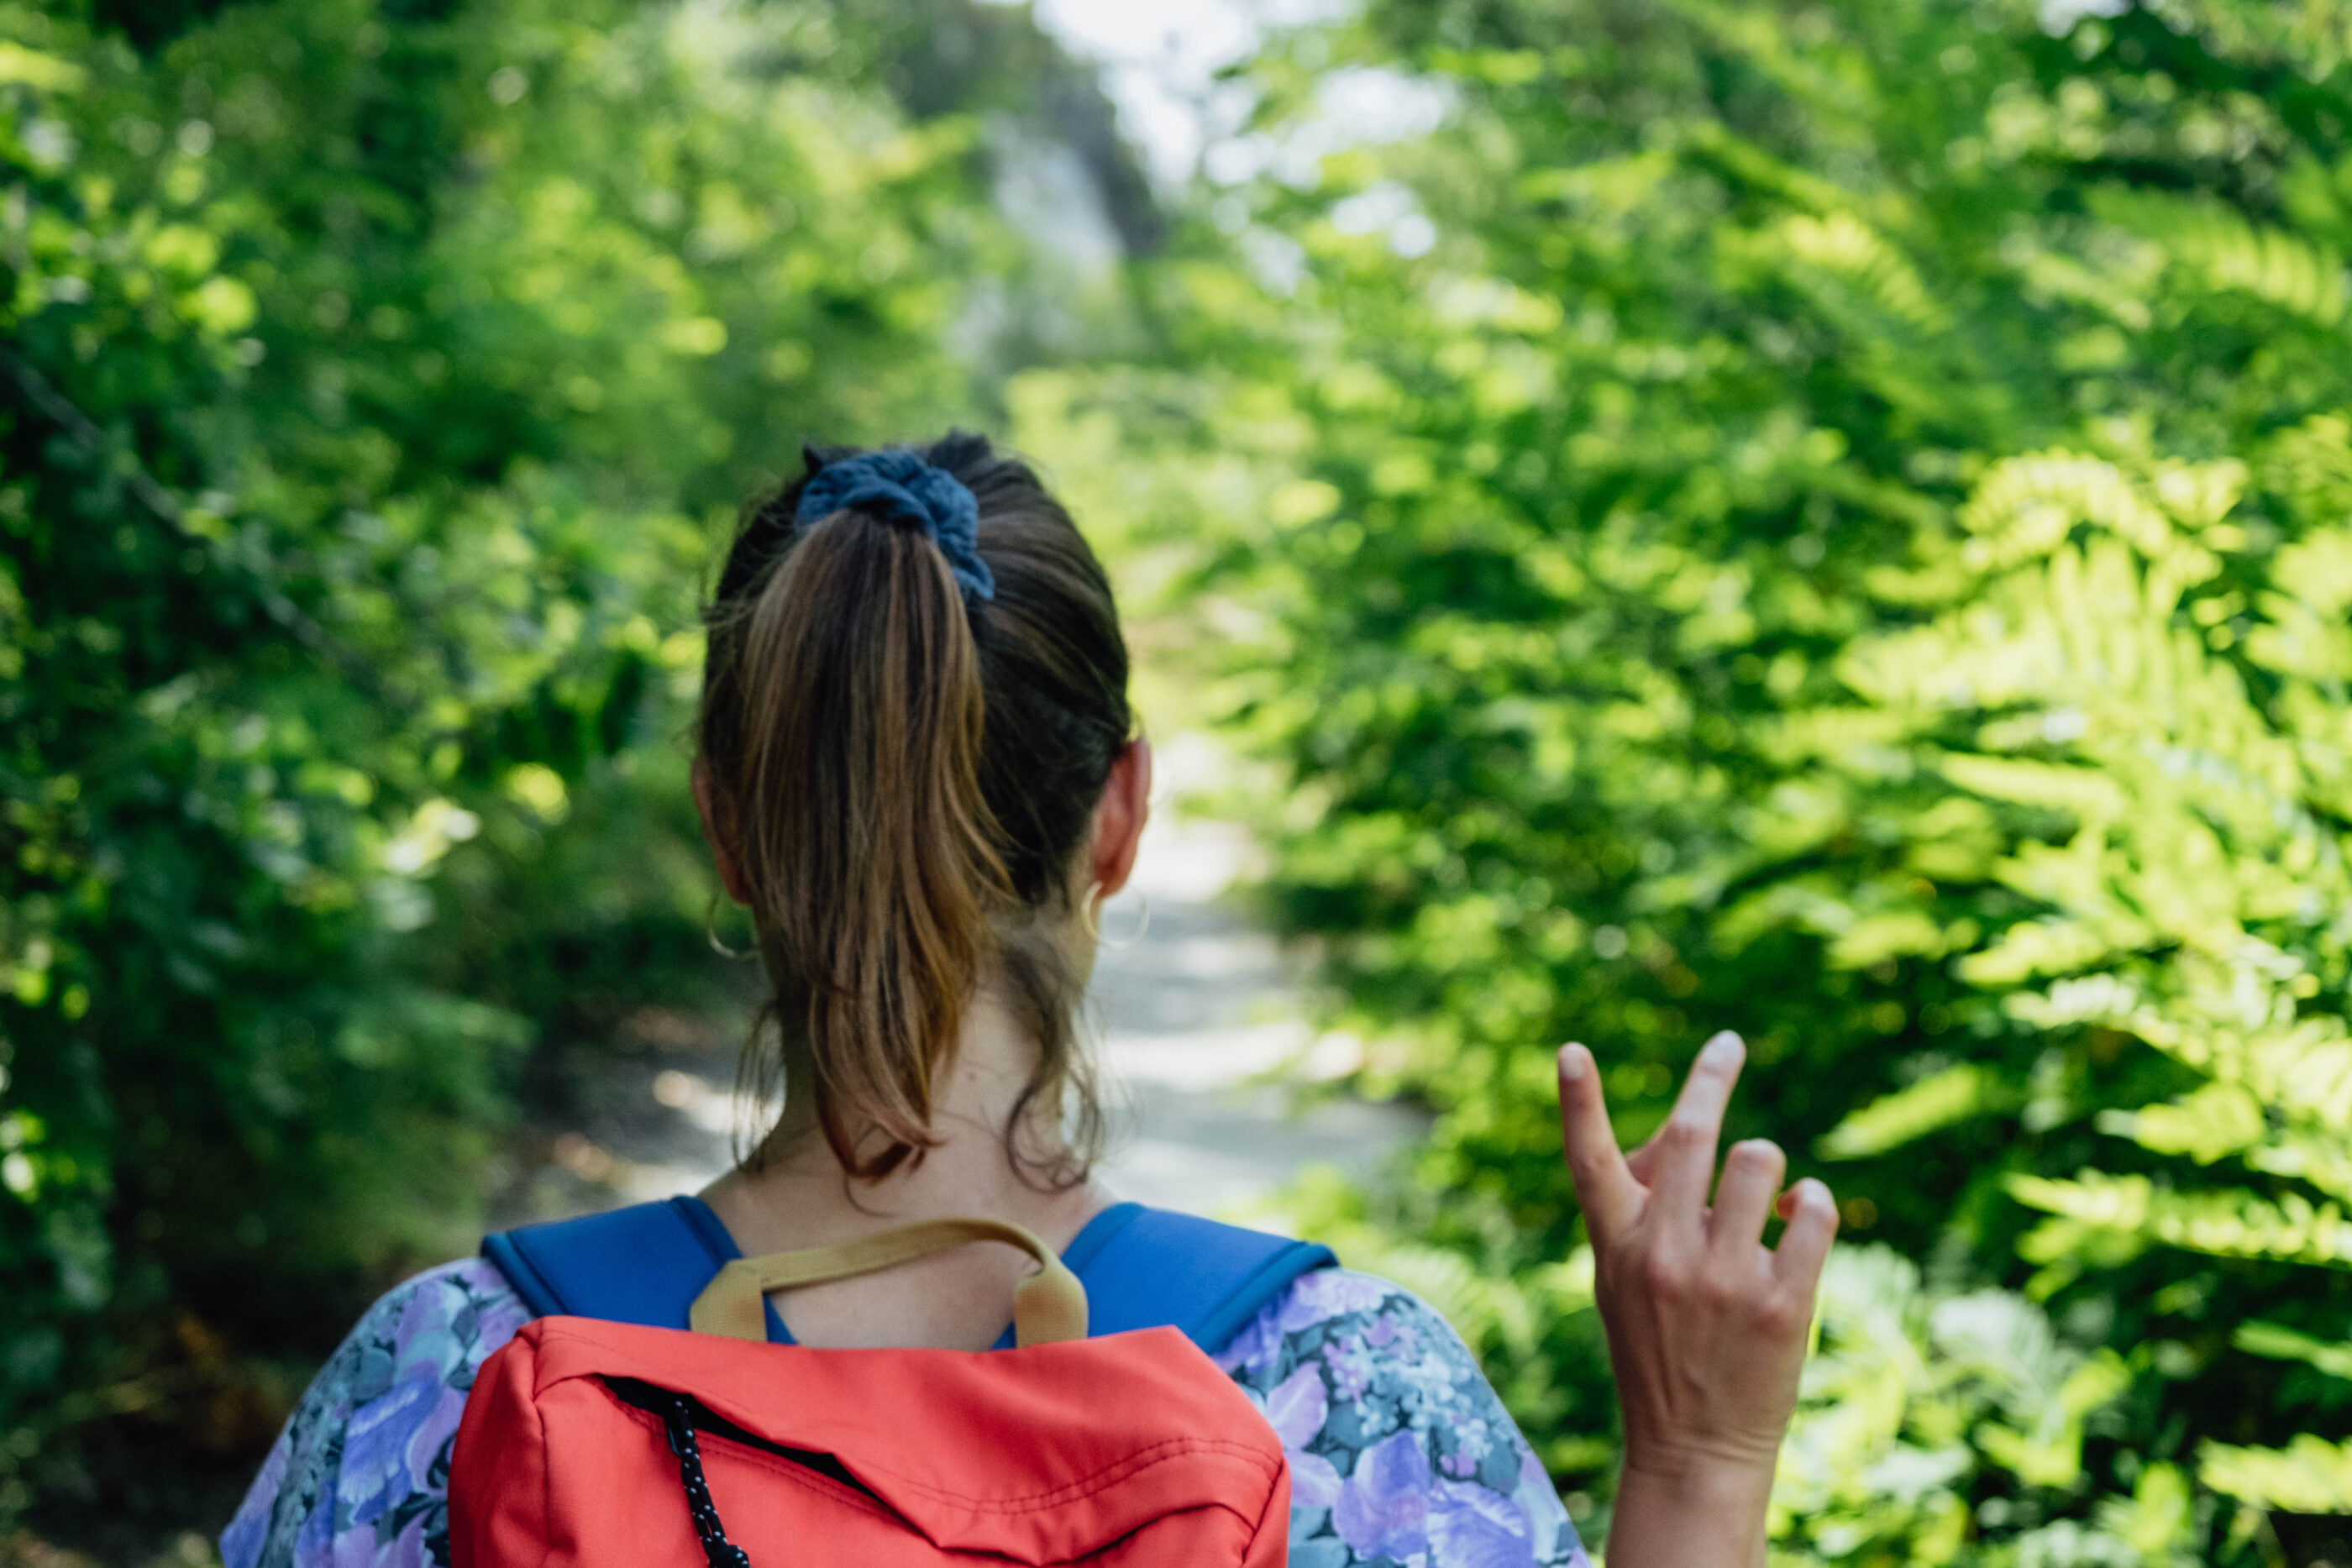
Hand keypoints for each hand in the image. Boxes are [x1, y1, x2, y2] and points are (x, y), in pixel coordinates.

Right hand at [1557, 1031, 1836, 1567]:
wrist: (1695, 1449)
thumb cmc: (1660, 1352)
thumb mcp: (1622, 1282)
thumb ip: (1645, 1212)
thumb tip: (1700, 1136)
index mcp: (1618, 1244)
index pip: (1588, 1160)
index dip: (1577, 1101)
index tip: (1570, 1049)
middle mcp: (1664, 1253)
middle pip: (1688, 1134)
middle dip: (1711, 1075)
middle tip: (1728, 1043)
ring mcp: (1723, 1278)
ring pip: (1759, 1159)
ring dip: (1768, 1165)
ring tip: (1768, 1196)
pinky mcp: (1782, 1302)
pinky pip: (1814, 1209)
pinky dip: (1814, 1202)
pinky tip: (1802, 1216)